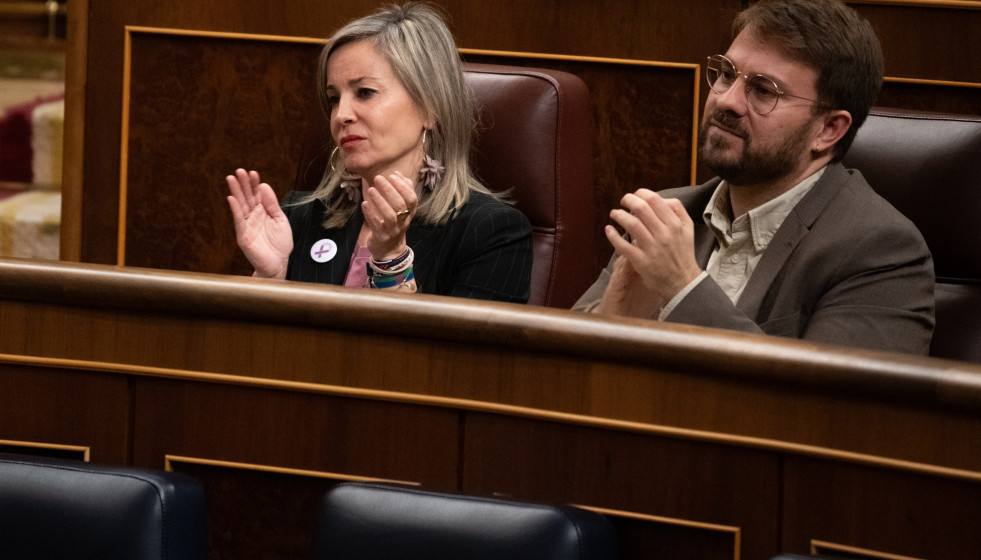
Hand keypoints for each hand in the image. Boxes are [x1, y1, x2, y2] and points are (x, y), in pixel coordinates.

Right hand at [225, 168, 292, 278]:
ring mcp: (247, 225)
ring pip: (240, 206)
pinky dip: (235, 209)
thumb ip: (272, 204)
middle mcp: (253, 217)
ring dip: (236, 192)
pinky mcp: (243, 235)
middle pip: (247, 197)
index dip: (254, 184)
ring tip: (231, 178)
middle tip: (239, 171)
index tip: (253, 173)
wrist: (279, 264)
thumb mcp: (280, 220)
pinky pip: (238, 220)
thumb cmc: (280, 244)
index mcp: (263, 212)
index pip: (257, 194)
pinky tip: (232, 198)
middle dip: (243, 184)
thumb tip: (264, 186)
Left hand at [361, 171, 417, 259]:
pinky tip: (364, 204)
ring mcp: (393, 230)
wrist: (389, 249)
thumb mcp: (402, 208)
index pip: (412, 198)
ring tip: (371, 190)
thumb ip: (402, 190)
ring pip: (389, 215)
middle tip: (378, 178)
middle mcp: (404, 221)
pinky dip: (370, 213)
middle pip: (400, 205)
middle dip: (389, 190)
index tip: (392, 176)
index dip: (403, 187)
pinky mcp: (381, 236)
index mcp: (410, 212)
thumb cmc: (394, 223)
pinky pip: (376, 224)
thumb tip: (398, 174)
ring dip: (380, 201)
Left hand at [600, 189, 701, 311]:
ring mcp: (652, 248)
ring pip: (631, 224)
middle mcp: (664, 234)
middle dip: (628, 200)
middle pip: (642, 208)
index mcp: (675, 224)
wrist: (683, 281)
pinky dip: (613, 236)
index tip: (635, 196)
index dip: (641, 194)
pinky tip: (608, 230)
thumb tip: (660, 198)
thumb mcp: (687, 228)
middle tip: (623, 201)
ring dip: (619, 215)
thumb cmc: (682, 252)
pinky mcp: (641, 261)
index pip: (655, 200)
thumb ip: (677, 210)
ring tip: (614, 213)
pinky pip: (623, 246)